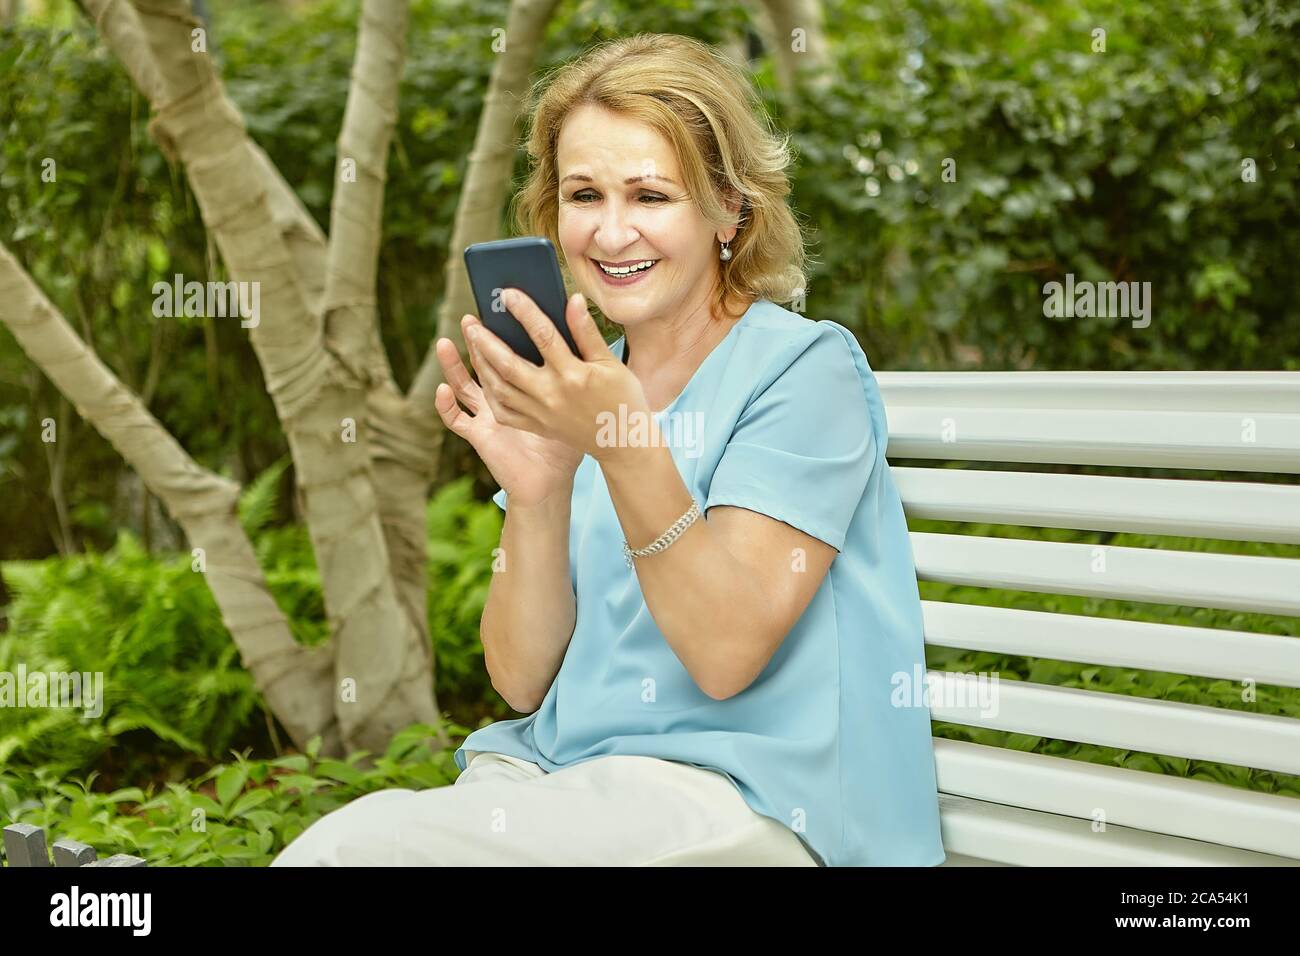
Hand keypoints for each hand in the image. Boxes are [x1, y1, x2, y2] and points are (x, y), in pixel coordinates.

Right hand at [433, 314, 582, 507]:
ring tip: (444, 343)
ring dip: (451, 366)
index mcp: (525, 388)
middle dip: (475, 342)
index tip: (500, 314)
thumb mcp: (577, 400)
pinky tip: (444, 389)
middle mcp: (503, 399)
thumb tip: (585, 338)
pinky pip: (457, 420)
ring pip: (464, 387)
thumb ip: (575, 371)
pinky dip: (446, 406)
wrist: (556, 481)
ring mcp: (487, 417)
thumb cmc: (574, 439)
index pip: (509, 357)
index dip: (501, 337)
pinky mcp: (480, 436)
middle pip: (484, 366)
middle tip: (469, 318)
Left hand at [459, 288, 652, 463]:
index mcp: (574, 375)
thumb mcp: (611, 363)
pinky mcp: (537, 427)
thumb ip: (587, 332)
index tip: (508, 294)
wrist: (623, 442)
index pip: (543, 335)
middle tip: (471, 322)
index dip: (524, 311)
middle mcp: (552, 395)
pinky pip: (504, 412)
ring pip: (500, 388)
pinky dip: (491, 394)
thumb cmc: (621, 398)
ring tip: (473, 344)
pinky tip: (485, 376)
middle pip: (509, 364)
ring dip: (482, 365)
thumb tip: (573, 299)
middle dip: (486, 342)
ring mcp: (541, 414)